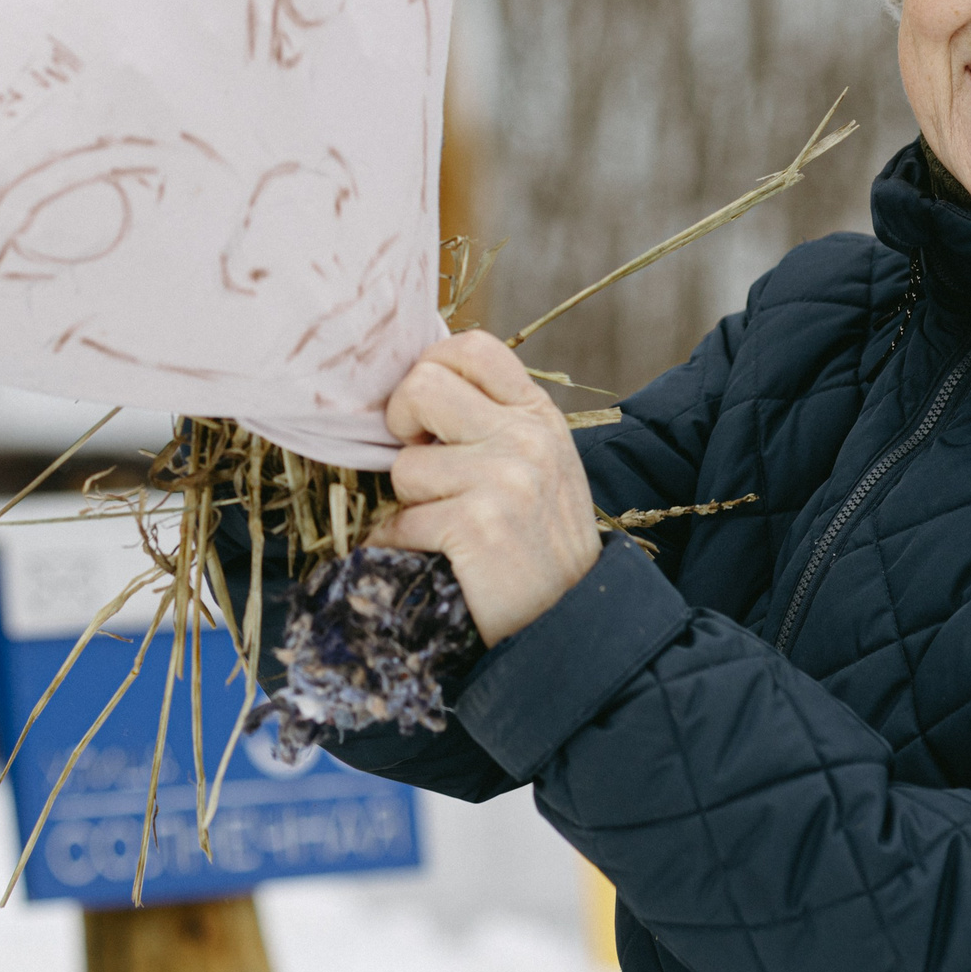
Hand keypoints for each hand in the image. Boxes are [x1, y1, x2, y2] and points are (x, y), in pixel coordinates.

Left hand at [374, 331, 603, 645]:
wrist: (571, 623)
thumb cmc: (538, 544)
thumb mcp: (535, 467)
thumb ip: (492, 423)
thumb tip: (414, 385)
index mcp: (538, 416)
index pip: (473, 348)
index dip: (430, 368)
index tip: (424, 413)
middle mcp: (526, 437)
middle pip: (421, 385)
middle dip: (400, 426)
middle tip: (417, 464)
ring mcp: (505, 478)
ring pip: (403, 465)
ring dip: (408, 503)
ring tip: (447, 528)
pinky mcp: (478, 524)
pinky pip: (399, 521)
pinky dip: (402, 546)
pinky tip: (437, 560)